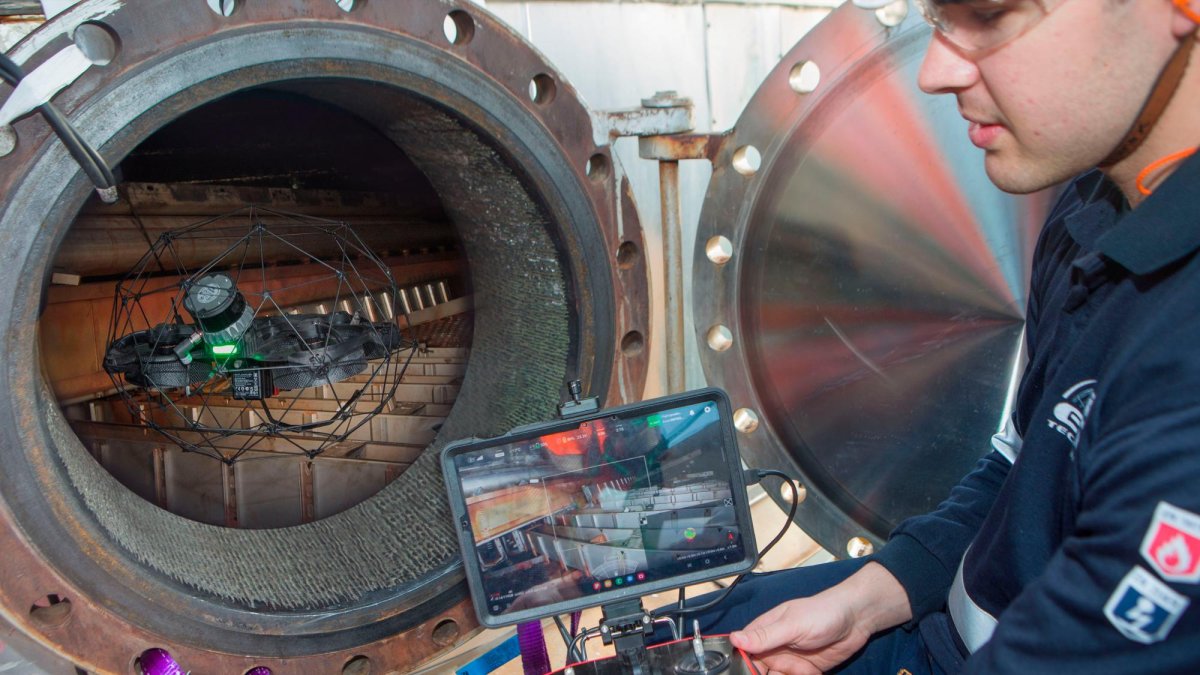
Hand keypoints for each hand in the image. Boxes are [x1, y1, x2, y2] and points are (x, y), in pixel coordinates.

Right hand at [729, 562, 910, 674]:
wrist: (857, 619)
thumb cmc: (822, 613)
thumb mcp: (792, 624)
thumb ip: (765, 635)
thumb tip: (734, 639)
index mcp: (764, 632)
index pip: (742, 652)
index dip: (741, 664)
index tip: (751, 670)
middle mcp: (773, 648)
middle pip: (757, 670)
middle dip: (764, 674)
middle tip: (783, 671)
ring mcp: (789, 661)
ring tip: (802, 670)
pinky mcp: (805, 671)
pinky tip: (812, 672)